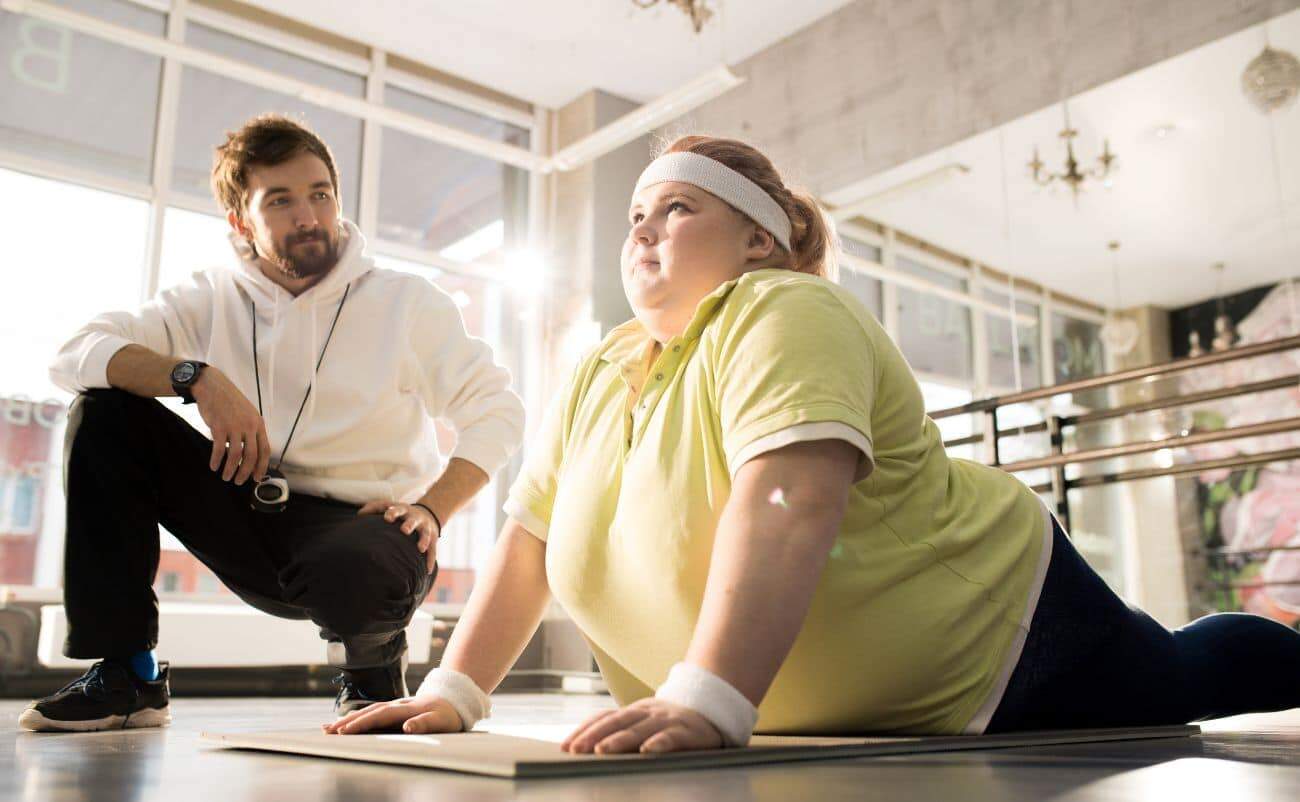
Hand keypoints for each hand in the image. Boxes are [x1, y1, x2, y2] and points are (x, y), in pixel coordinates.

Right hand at [191, 367, 270, 485]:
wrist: (213, 386)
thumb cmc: (230, 402)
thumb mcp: (247, 414)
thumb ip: (251, 431)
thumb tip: (252, 451)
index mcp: (258, 424)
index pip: (265, 450)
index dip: (262, 466)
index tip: (256, 478)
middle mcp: (249, 426)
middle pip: (252, 456)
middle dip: (246, 472)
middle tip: (239, 482)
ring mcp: (234, 426)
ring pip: (236, 455)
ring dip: (231, 469)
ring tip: (226, 477)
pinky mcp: (219, 427)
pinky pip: (219, 449)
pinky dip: (216, 460)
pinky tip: (213, 466)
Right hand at [323, 695, 462, 734]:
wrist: (453, 700)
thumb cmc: (448, 714)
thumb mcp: (441, 720)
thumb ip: (425, 723)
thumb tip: (407, 727)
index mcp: (406, 708)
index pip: (379, 715)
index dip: (362, 723)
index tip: (344, 731)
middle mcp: (396, 705)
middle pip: (368, 712)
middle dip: (347, 722)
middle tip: (327, 732)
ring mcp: (393, 706)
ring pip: (367, 712)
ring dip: (347, 720)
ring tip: (328, 729)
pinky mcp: (393, 710)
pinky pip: (371, 713)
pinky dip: (356, 718)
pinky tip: (344, 724)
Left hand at [358, 501, 439, 573]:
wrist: (428, 513)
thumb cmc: (402, 513)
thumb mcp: (390, 506)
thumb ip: (374, 508)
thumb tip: (359, 514)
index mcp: (404, 510)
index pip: (398, 510)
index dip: (393, 513)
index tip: (387, 517)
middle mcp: (415, 518)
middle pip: (413, 520)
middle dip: (409, 525)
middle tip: (404, 530)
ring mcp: (425, 527)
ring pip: (426, 534)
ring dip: (424, 540)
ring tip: (420, 549)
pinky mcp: (433, 538)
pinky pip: (433, 549)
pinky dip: (430, 559)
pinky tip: (427, 570)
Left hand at [561, 697, 723, 754]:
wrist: (710, 713)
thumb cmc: (668, 724)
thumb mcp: (643, 724)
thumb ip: (620, 732)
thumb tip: (583, 748)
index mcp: (634, 711)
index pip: (605, 718)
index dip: (585, 730)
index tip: (566, 746)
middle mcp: (647, 712)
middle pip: (618, 722)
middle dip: (595, 735)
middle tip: (576, 750)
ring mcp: (667, 719)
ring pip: (640, 729)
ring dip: (620, 739)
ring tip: (603, 751)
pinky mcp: (688, 731)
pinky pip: (672, 736)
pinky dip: (659, 742)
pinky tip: (647, 750)